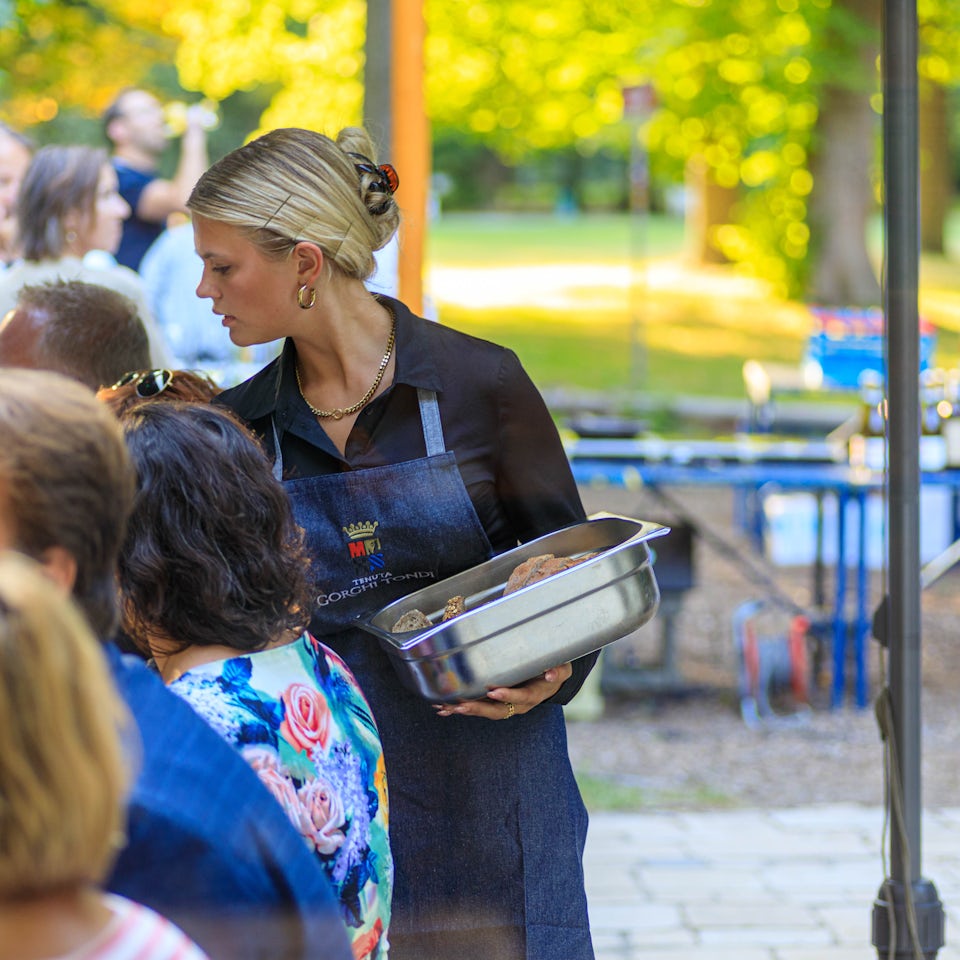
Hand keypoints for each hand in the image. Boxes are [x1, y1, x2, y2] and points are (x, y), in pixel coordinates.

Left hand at [433, 663, 572, 720]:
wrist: (551, 679)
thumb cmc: (555, 670)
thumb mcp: (562, 668)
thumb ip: (558, 670)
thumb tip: (551, 674)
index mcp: (534, 695)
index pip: (521, 697)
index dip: (508, 695)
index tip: (493, 691)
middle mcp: (519, 705)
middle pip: (498, 711)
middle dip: (478, 708)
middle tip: (461, 706)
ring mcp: (507, 706)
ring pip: (485, 712)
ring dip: (466, 710)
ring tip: (446, 709)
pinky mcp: (496, 703)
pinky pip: (479, 708)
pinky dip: (461, 709)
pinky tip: (444, 708)